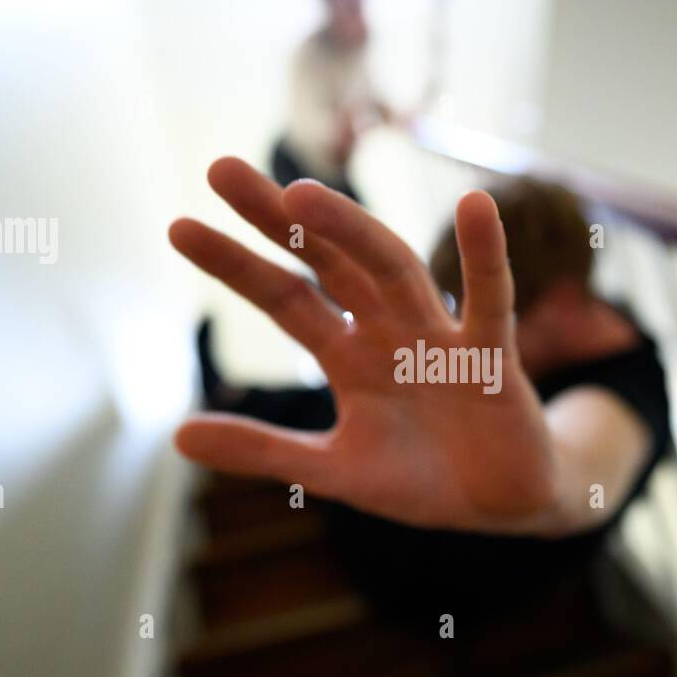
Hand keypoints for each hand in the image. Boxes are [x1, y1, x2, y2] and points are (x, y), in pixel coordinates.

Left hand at [168, 158, 561, 533]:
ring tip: (301, 194)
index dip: (236, 265)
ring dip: (351, 230)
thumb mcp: (333, 471)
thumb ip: (264, 452)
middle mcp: (387, 332)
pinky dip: (484, 257)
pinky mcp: (492, 357)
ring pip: (393, 269)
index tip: (179, 226)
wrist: (497, 507)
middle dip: (279, 219)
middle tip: (221, 168)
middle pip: (329, 262)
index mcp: (349, 357)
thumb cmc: (418, 480)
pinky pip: (490, 300)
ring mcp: (438, 337)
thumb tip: (178, 435)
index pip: (285, 298)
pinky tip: (475, 207)